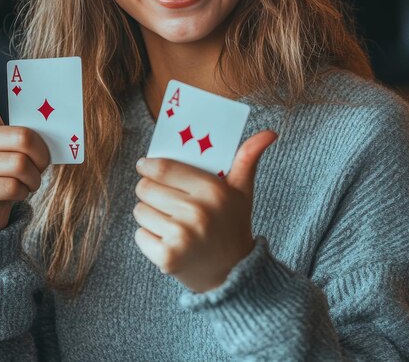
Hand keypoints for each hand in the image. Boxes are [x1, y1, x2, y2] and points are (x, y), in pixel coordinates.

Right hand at [0, 55, 50, 229]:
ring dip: (34, 177)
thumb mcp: (0, 137)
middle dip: (41, 155)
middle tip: (40, 163)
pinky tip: (16, 192)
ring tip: (27, 179)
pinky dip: (24, 192)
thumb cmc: (0, 166)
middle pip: (23, 139)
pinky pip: (13, 187)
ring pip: (20, 166)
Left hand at [133, 130, 277, 292]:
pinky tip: (168, 240)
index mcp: (213, 191)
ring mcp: (182, 236)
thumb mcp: (242, 191)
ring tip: (168, 220)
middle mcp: (197, 212)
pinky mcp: (168, 257)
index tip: (144, 166)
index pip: (164, 168)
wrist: (234, 275)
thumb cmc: (232, 225)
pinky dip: (148, 237)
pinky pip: (140, 235)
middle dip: (148, 190)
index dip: (149, 165)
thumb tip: (269, 132)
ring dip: (148, 213)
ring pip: (140, 210)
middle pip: (146, 188)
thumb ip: (248, 158)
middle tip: (160, 196)